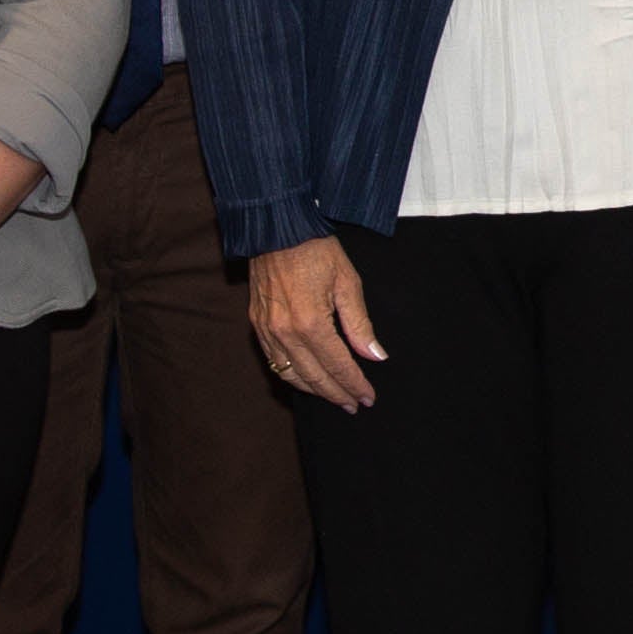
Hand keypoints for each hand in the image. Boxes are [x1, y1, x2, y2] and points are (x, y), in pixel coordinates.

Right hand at [249, 235, 386, 413]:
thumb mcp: (348, 283)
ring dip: (314, 390)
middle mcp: (285, 332)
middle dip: (336, 394)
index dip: (354, 385)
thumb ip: (360, 325)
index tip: (368, 398)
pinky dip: (291, 375)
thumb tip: (375, 356)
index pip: (338, 366)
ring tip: (334, 397)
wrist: (277, 228)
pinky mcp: (257, 323)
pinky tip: (306, 379)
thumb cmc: (316, 251)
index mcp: (311, 323)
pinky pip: (273, 360)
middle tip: (353, 405)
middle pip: (314, 377)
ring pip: (291, 374)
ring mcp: (267, 330)